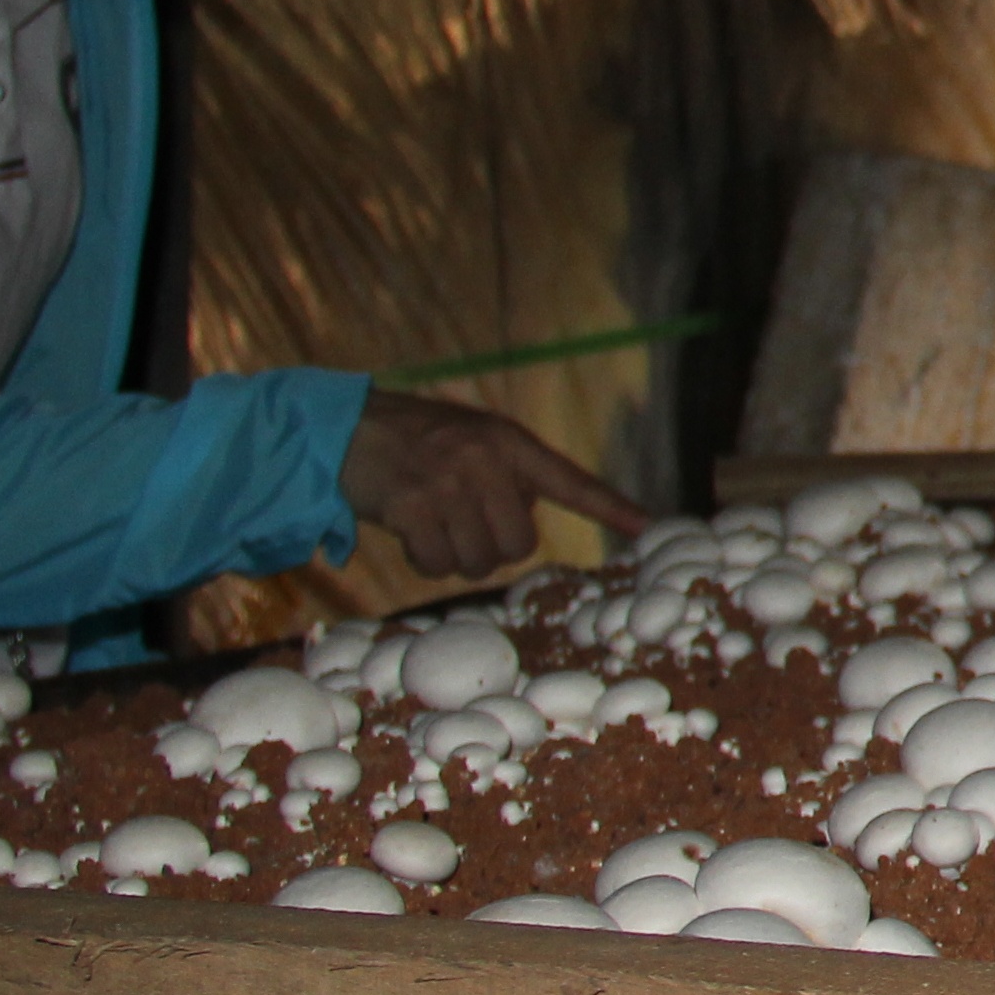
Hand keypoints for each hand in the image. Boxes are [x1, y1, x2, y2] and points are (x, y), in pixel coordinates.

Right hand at [339, 393, 643, 579]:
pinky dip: (426, 562)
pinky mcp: (409, 508)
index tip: (650, 525)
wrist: (344, 428)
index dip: (612, 508)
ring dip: (457, 556)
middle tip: (465, 523)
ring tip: (435, 521)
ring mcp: (446, 484)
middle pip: (520, 544)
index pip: (572, 481)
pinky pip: (437, 565)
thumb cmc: (418, 441)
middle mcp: (484, 461)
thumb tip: (525, 528)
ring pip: (478, 561)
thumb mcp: (474, 440)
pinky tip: (412, 532)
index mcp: (509, 443)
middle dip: (494, 547)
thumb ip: (509, 475)